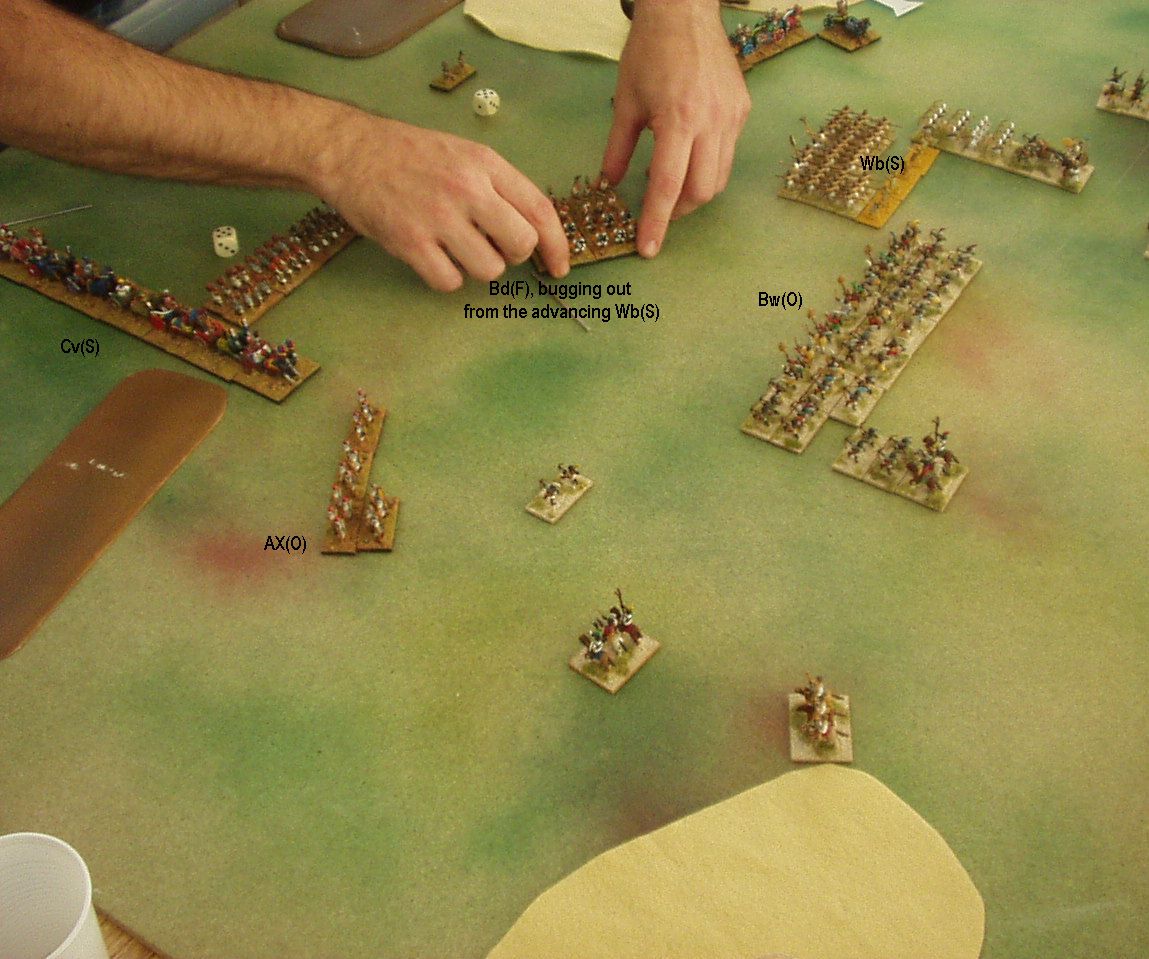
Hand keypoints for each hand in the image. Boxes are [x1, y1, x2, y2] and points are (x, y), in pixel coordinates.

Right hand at [316, 113, 569, 290]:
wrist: (350, 151)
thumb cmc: (410, 156)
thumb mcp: (463, 154)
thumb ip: (498, 187)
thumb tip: (533, 231)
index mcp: (485, 164)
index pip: (539, 209)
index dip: (557, 244)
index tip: (561, 267)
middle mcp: (467, 189)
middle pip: (521, 244)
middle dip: (513, 254)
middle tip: (490, 245)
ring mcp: (438, 216)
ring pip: (489, 269)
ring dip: (477, 266)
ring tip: (454, 246)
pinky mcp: (410, 242)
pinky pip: (450, 281)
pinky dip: (445, 277)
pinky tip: (431, 256)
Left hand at [603, 0, 750, 257]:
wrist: (685, 10)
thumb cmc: (649, 51)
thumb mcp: (625, 101)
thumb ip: (617, 149)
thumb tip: (610, 185)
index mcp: (678, 119)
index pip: (667, 186)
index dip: (656, 222)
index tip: (648, 248)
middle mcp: (711, 122)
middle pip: (701, 191)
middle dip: (678, 210)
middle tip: (658, 210)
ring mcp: (732, 117)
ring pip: (719, 177)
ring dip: (694, 192)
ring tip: (671, 182)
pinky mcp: (742, 110)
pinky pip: (727, 153)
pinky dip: (707, 166)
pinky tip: (688, 155)